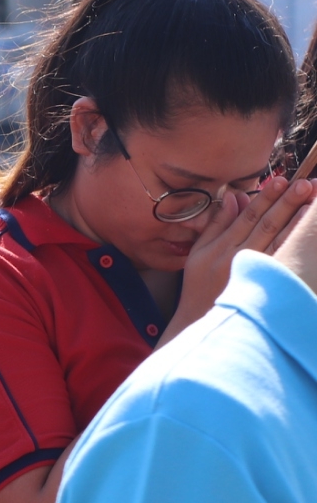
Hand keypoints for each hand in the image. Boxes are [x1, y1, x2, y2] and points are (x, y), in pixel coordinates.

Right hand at [168, 175, 315, 337]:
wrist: (200, 322)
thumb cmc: (199, 287)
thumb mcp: (198, 253)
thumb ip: (216, 224)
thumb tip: (233, 197)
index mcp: (220, 248)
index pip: (247, 218)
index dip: (264, 198)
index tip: (279, 180)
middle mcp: (238, 258)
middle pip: (266, 225)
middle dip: (286, 202)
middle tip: (306, 184)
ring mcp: (254, 273)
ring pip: (279, 241)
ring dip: (297, 220)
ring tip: (312, 201)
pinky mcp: (266, 286)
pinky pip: (285, 260)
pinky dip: (296, 244)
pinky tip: (308, 231)